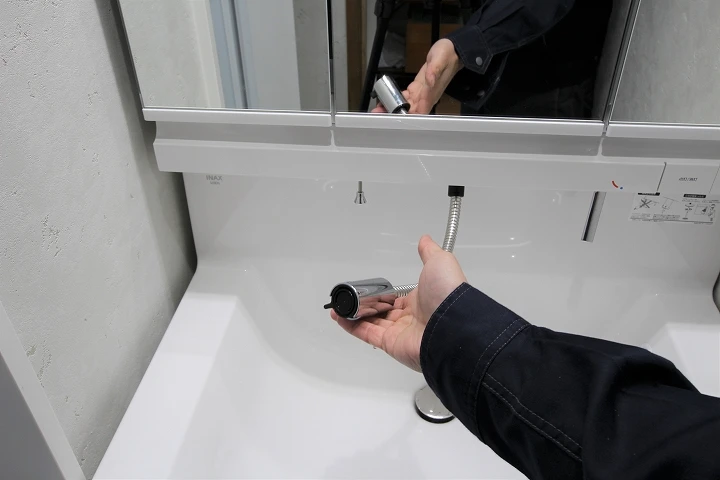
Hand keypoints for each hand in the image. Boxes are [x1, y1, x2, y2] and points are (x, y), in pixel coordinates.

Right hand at [330, 235, 466, 371]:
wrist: (451, 325)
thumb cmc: (447, 295)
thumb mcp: (439, 263)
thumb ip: (429, 252)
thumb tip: (425, 240)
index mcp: (421, 301)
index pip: (397, 299)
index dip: (383, 294)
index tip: (370, 288)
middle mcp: (410, 318)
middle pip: (382, 312)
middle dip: (367, 306)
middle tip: (351, 298)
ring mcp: (399, 332)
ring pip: (371, 323)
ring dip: (354, 315)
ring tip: (340, 306)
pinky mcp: (389, 344)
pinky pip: (366, 334)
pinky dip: (351, 327)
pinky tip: (340, 317)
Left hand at [372, 39, 461, 114]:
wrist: (452, 51)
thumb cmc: (448, 55)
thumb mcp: (440, 58)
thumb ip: (435, 70)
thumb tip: (430, 80)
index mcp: (431, 93)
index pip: (419, 111)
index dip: (408, 117)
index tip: (395, 118)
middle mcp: (426, 97)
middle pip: (410, 111)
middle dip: (395, 114)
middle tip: (378, 113)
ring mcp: (421, 94)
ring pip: (405, 106)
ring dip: (392, 108)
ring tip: (378, 109)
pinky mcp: (417, 89)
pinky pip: (405, 98)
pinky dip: (395, 100)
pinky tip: (385, 100)